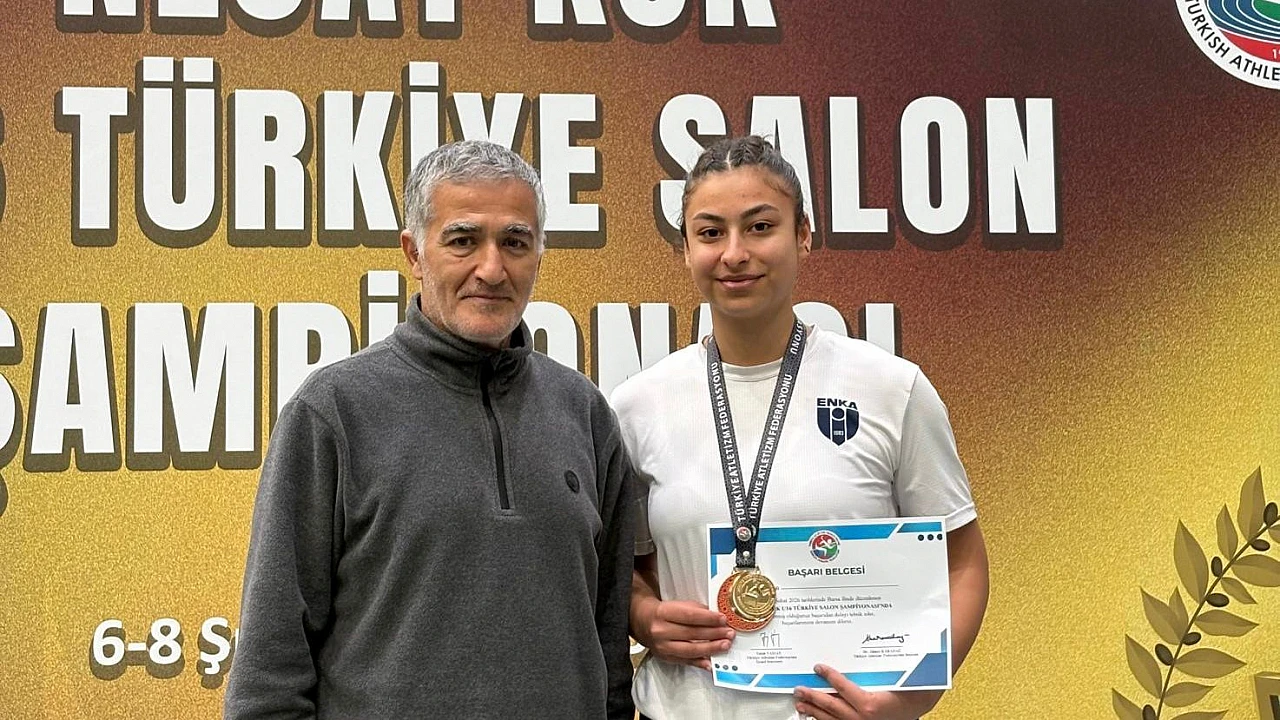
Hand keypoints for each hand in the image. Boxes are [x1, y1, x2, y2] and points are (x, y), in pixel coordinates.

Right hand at [634, 599, 733, 670]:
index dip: (708, 618)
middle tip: (729, 633)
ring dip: (711, 648)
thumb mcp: (676, 604)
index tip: (723, 619)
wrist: (641, 621)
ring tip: (724, 645)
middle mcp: (661, 631)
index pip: (690, 616)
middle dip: (714, 633)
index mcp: (663, 613)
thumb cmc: (662, 612)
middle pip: (692, 633)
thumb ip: (695, 610)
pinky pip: (685, 661)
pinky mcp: (665, 658)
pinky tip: (711, 662)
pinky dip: (700, 662)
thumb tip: (715, 617)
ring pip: (690, 650)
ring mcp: (663, 647)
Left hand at [793, 664, 941, 719]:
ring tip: (801, 704)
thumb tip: (864, 644)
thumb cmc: (908, 693)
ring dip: (814, 711)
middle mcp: (862, 718)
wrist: (915, 709)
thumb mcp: (892, 678)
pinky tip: (815, 716)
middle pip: (831, 705)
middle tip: (799, 689)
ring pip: (831, 719)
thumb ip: (877, 667)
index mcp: (869, 704)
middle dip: (813, 697)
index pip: (843, 688)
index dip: (829, 677)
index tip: (818, 667)